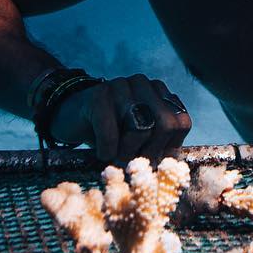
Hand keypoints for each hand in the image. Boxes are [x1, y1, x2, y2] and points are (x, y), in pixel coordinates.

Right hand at [52, 75, 191, 163]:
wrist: (71, 117)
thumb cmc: (109, 134)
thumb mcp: (138, 141)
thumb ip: (158, 146)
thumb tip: (174, 168)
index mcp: (160, 93)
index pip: (181, 123)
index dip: (169, 149)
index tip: (152, 162)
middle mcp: (144, 84)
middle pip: (166, 124)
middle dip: (150, 152)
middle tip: (133, 165)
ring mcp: (121, 85)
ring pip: (141, 127)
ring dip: (127, 153)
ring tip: (116, 160)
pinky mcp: (99, 94)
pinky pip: (111, 129)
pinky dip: (107, 149)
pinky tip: (102, 153)